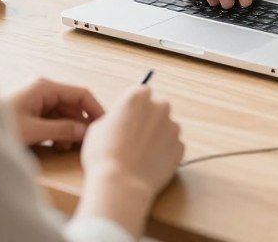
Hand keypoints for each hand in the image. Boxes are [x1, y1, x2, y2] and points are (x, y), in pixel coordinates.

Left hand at [4, 78, 103, 148]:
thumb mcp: (34, 130)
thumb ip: (62, 129)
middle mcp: (43, 90)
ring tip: (69, 147)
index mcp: (45, 87)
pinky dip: (59, 131)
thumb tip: (84, 131)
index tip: (105, 124)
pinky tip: (58, 145)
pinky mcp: (31, 111)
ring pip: (64, 113)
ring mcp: (37, 100)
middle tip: (89, 141)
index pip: (81, 94)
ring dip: (69, 129)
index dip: (95, 108)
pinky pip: (53, 119)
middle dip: (81, 123)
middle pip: (73, 104)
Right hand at [80, 85, 183, 218]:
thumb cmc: (104, 154)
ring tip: (140, 154)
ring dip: (157, 136)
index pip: (141, 92)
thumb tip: (120, 119)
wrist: (121, 184)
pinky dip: (164, 153)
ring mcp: (172, 127)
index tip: (128, 118)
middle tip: (134, 137)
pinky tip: (149, 163)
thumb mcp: (98, 127)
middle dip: (148, 119)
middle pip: (157, 108)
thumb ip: (115, 117)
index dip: (133, 107)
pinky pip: (172, 146)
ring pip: (166, 127)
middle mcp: (159, 107)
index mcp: (138, 96)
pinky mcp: (180, 147)